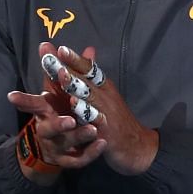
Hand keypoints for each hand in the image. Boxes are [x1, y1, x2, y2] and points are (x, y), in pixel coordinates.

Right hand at [7, 53, 105, 182]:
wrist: (55, 149)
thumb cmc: (56, 113)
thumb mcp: (57, 93)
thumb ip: (62, 71)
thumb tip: (64, 46)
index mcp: (45, 111)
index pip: (32, 103)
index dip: (22, 100)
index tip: (12, 96)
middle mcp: (48, 128)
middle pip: (48, 128)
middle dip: (58, 124)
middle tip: (69, 120)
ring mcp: (58, 146)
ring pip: (66, 143)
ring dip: (79, 136)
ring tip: (93, 129)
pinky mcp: (68, 159)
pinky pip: (79, 159)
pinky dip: (90, 152)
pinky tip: (102, 144)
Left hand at [44, 42, 158, 175]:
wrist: (138, 147)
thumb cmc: (117, 120)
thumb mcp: (106, 95)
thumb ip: (91, 75)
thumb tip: (88, 50)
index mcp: (103, 87)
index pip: (88, 69)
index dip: (73, 57)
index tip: (57, 45)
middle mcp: (105, 96)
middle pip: (85, 78)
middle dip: (69, 65)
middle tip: (54, 53)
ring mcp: (106, 113)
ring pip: (88, 96)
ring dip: (75, 85)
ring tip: (61, 75)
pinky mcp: (106, 131)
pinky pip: (94, 120)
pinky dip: (85, 112)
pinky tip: (73, 106)